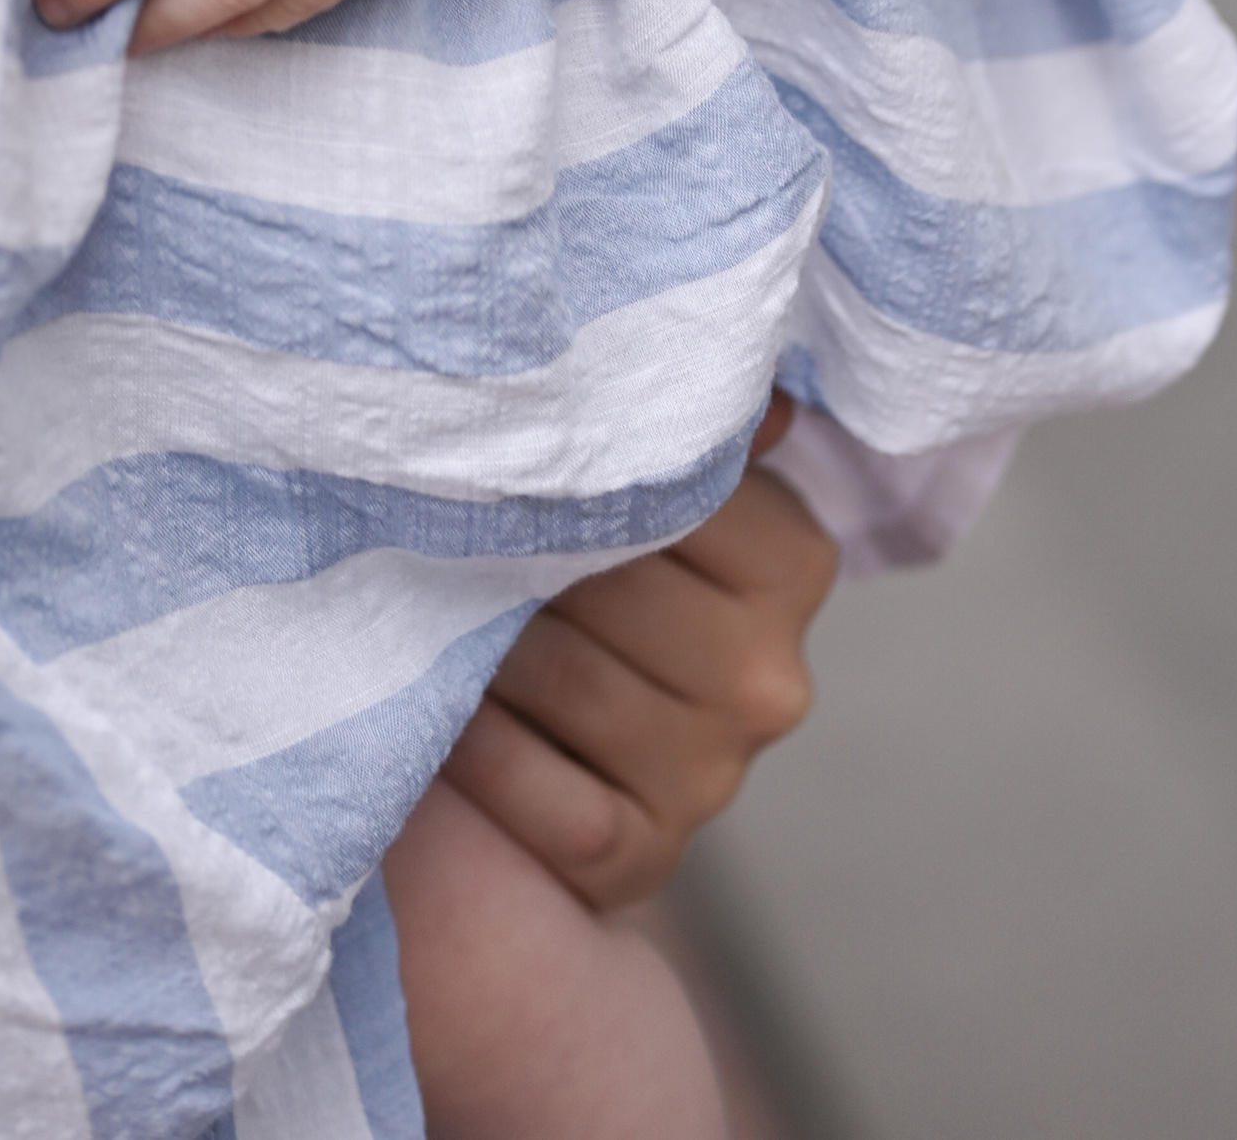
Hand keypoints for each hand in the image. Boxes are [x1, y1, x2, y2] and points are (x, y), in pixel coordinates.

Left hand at [440, 398, 839, 910]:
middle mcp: (770, 678)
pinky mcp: (641, 854)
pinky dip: (477, 748)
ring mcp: (712, 777)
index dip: (575, 469)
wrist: (575, 746)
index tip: (514, 451)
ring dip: (480, 640)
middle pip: (606, 583)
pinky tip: (452, 711)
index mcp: (795, 561)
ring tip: (441, 607)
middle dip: (515, 555)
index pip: (674, 485)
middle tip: (451, 528)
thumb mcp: (658, 485)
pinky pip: (534, 789)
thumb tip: (744, 383)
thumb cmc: (605, 572)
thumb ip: (685, 425)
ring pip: (562, 677)